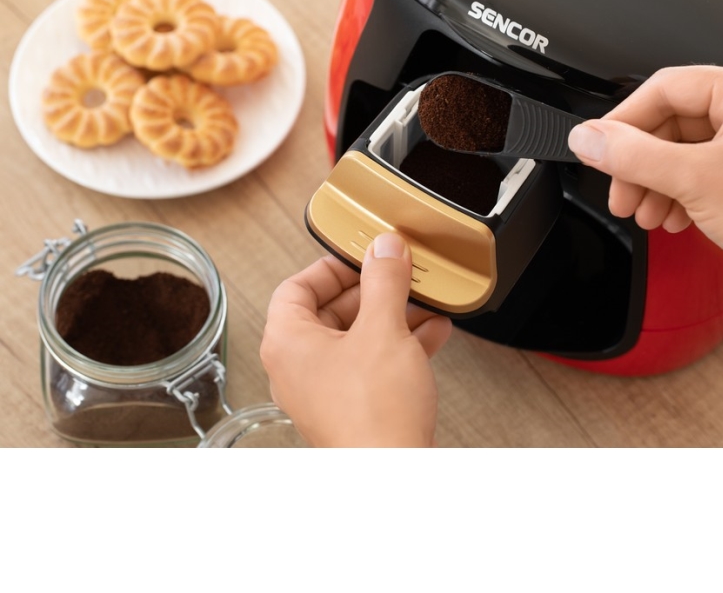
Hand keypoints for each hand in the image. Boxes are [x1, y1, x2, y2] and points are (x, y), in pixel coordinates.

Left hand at [260, 232, 451, 446]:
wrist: (394, 475)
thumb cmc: (372, 414)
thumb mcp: (383, 329)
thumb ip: (384, 281)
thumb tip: (385, 250)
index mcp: (288, 343)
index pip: (296, 286)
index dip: (331, 265)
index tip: (360, 255)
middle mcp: (299, 367)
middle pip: (330, 310)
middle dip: (371, 289)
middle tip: (396, 273)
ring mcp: (325, 390)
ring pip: (356, 336)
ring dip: (391, 314)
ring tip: (421, 300)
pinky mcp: (353, 406)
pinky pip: (372, 362)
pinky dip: (398, 343)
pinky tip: (432, 332)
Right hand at [568, 65, 722, 339]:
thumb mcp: (692, 181)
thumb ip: (631, 155)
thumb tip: (587, 138)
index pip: (664, 89)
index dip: (623, 122)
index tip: (598, 147)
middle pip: (669, 121)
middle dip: (639, 164)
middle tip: (621, 191)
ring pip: (680, 147)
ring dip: (654, 181)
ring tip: (644, 211)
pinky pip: (698, 166)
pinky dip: (677, 190)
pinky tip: (669, 215)